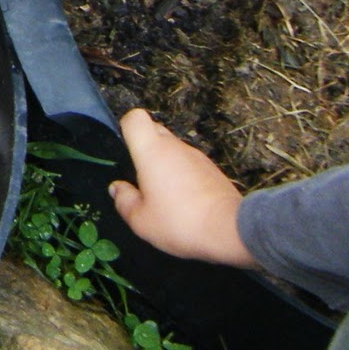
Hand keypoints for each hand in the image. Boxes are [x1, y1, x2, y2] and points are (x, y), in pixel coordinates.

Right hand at [109, 108, 255, 267]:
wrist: (231, 231)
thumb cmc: (179, 221)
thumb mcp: (141, 220)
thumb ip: (124, 201)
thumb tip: (117, 188)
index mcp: (153, 151)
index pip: (135, 118)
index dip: (126, 127)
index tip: (124, 150)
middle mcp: (176, 147)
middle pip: (155, 130)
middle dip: (145, 147)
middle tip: (140, 177)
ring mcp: (198, 157)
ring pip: (174, 150)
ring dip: (165, 164)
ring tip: (164, 195)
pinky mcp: (213, 171)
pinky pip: (190, 164)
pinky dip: (183, 176)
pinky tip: (185, 201)